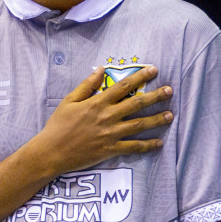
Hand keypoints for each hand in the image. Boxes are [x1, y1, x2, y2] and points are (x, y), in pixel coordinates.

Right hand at [28, 64, 172, 176]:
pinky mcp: (110, 149)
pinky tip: (159, 143)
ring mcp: (110, 134)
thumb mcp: (68, 101)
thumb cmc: (57, 125)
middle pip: (136, 104)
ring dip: (156, 119)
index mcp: (97, 103)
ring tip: (170, 115)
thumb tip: (100, 69)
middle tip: (170, 91)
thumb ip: (86, 85)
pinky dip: (147, 145)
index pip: (123, 86)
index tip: (154, 70)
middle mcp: (107, 116)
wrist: (51, 152)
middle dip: (156, 96)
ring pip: (139, 125)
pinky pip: (133, 147)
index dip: (140, 77)